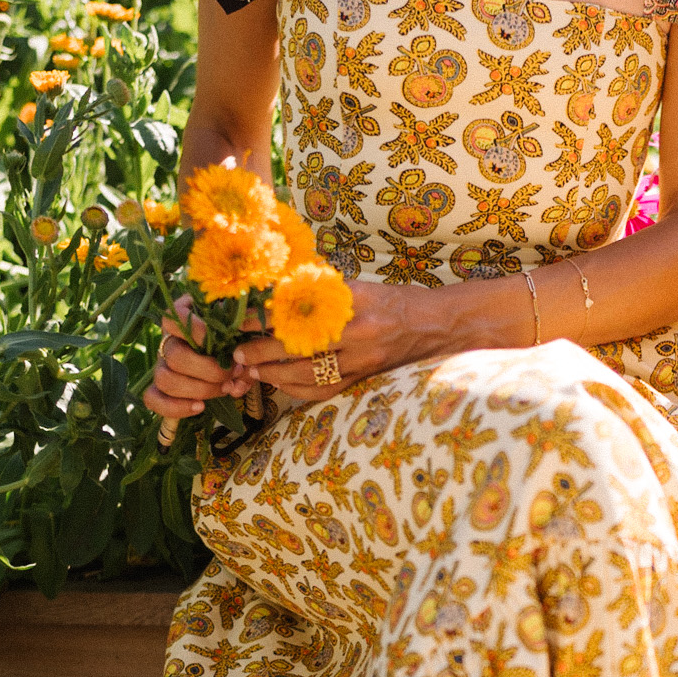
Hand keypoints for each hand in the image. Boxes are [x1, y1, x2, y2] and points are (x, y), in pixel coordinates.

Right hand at [144, 296, 260, 420]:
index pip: (174, 318)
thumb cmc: (238, 338)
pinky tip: (200, 407)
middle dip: (208, 371)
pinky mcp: (160, 387)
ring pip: (165, 379)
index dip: (196, 331)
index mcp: (183, 318)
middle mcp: (168, 340)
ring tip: (226, 389)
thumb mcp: (244, 334)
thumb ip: (246, 347)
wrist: (236, 353)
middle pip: (174, 356)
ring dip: (199, 389)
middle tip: (233, 374)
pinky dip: (175, 407)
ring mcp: (162, 364)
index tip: (223, 342)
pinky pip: (153, 399)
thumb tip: (239, 375)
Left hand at [231, 279, 443, 399]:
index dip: (266, 318)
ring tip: (251, 371)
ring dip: (275, 374)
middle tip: (237, 353)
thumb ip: (322, 292)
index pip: (300, 309)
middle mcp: (359, 331)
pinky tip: (279, 385)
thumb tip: (275, 294)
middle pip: (299, 346)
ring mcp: (364, 359)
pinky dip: (298, 389)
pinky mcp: (366, 378)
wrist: (439, 326)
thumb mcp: (360, 287)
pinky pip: (325, 389)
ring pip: (309, 373)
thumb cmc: (397, 300)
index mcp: (355, 301)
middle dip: (263, 351)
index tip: (241, 319)